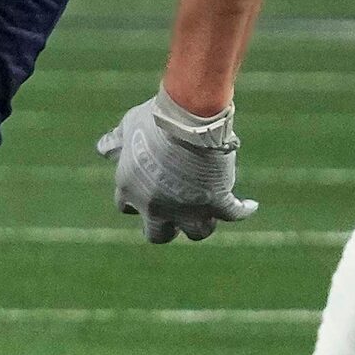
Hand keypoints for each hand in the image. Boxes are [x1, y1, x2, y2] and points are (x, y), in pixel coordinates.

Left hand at [97, 92, 255, 242]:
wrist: (187, 120)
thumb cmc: (155, 121)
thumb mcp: (128, 128)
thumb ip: (115, 142)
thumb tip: (104, 150)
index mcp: (130, 189)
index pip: (127, 208)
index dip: (138, 203)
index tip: (150, 194)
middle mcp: (155, 206)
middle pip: (158, 234)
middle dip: (167, 228)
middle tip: (178, 216)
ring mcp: (187, 208)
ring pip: (197, 232)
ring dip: (203, 224)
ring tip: (209, 213)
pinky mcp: (216, 203)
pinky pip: (234, 214)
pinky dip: (243, 209)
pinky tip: (249, 204)